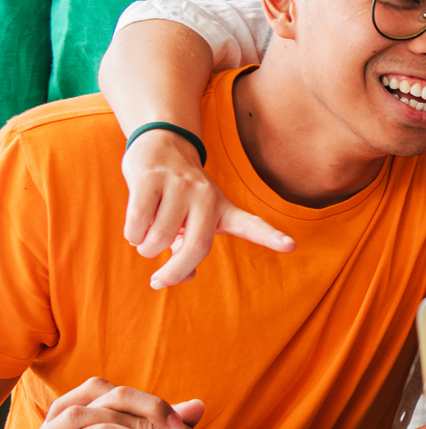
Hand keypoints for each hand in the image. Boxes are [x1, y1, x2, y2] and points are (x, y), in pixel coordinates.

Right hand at [123, 129, 293, 288]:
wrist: (161, 146)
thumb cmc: (179, 196)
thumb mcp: (191, 222)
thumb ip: (189, 250)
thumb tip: (185, 276)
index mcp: (223, 209)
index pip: (250, 225)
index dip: (270, 236)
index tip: (290, 245)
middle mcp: (207, 196)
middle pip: (196, 248)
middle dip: (172, 273)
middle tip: (158, 281)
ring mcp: (180, 185)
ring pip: (158, 239)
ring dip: (145, 248)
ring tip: (145, 237)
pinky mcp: (151, 179)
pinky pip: (137, 224)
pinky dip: (132, 235)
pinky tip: (136, 225)